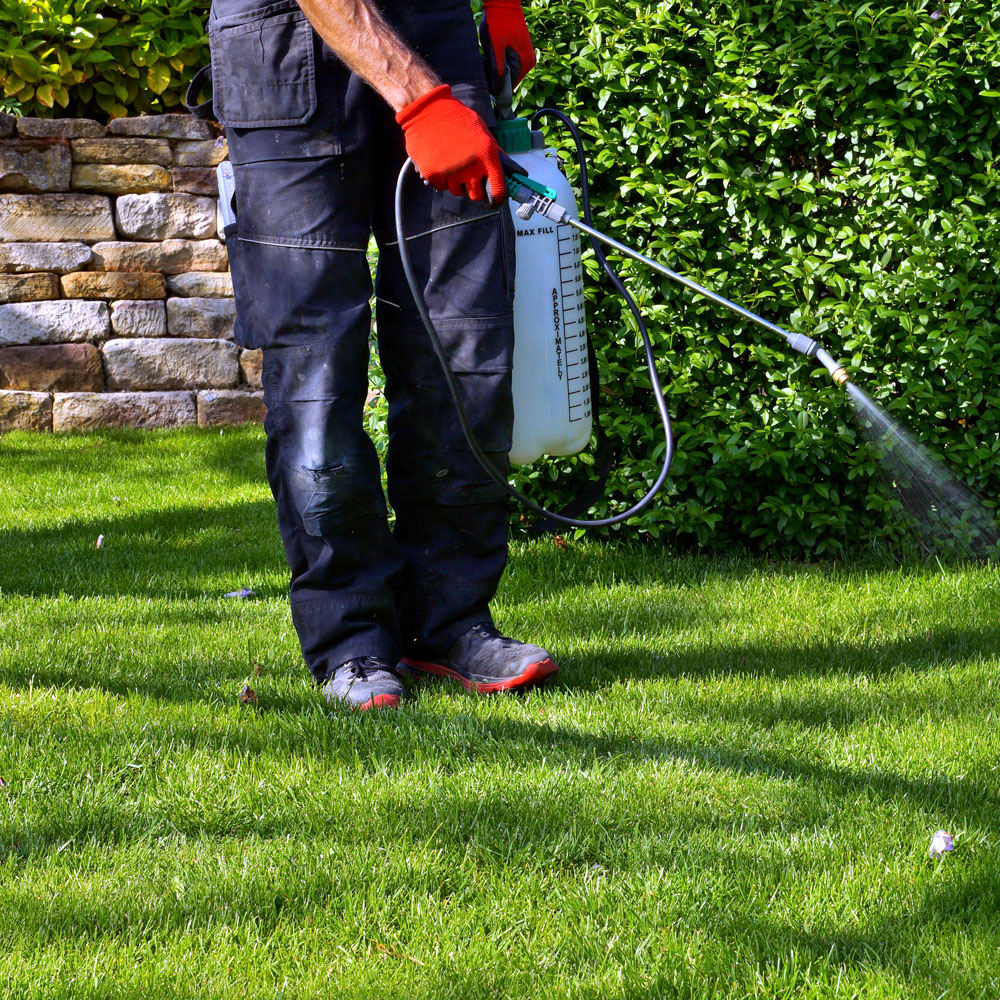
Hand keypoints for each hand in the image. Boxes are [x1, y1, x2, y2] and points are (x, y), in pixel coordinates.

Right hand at [396, 84, 505, 201]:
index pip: (497, 190)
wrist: (428, 110)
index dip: (497, 199)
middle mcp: (470, 166)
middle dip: (474, 190)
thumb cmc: (457, 118)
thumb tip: (508, 172)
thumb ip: (493, 153)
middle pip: (476, 196)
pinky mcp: (433, 174)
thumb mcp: (482, 132)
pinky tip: (439, 161)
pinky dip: (441, 178)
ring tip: (452, 163)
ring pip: (457, 192)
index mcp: (487, 154)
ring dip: (456, 183)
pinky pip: (441, 186)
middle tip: (469, 178)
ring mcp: (451, 172)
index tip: (494, 201)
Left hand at [481, 0, 535, 86]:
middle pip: (508, 80)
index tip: (486, 74)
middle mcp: (528, 62)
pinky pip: (507, 64)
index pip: (509, 87)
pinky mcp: (520, 51)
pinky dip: (498, 62)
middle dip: (495, 76)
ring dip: (495, 69)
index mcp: (525, 63)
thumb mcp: (494, 48)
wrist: (503, 3)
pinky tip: (492, 52)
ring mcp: (525, 56)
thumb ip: (496, 71)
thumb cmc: (498, 22)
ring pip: (507, 72)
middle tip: (485, 62)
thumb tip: (496, 91)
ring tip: (488, 56)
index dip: (495, 85)